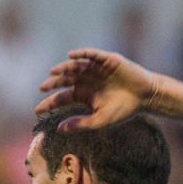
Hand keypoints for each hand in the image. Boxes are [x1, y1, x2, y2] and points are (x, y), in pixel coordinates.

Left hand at [36, 48, 160, 130]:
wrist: (145, 97)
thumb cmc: (124, 110)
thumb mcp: (100, 120)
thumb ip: (80, 124)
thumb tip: (59, 129)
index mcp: (83, 95)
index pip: (62, 97)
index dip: (50, 103)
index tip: (37, 111)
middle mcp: (86, 80)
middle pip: (65, 80)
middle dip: (53, 83)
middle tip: (42, 88)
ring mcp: (95, 69)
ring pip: (75, 66)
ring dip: (64, 68)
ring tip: (53, 73)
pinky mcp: (106, 59)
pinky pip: (90, 54)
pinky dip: (81, 54)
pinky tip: (71, 56)